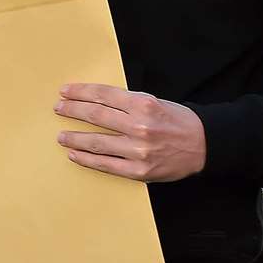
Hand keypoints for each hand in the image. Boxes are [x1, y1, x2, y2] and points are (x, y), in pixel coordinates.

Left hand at [54, 83, 206, 181]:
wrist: (204, 145)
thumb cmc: (177, 121)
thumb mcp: (155, 102)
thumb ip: (128, 103)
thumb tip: (97, 101)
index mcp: (143, 104)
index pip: (103, 94)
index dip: (80, 92)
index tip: (65, 91)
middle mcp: (139, 126)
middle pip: (96, 115)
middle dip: (73, 111)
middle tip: (59, 109)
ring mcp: (138, 150)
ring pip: (97, 142)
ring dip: (75, 138)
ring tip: (61, 136)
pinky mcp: (139, 170)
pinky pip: (106, 165)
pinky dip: (87, 159)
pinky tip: (75, 155)